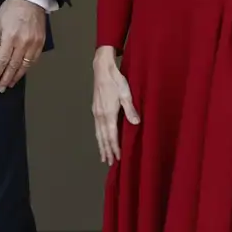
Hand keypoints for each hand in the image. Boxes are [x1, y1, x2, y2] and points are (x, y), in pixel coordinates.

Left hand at [0, 0, 45, 91]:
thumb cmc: (11, 9)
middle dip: (6, 78)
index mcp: (9, 37)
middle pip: (13, 65)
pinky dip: (27, 68)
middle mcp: (22, 42)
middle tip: (1, 88)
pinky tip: (22, 72)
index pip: (2, 60)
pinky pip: (34, 59)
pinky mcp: (40, 42)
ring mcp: (33, 43)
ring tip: (11, 84)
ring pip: (25, 65)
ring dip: (17, 76)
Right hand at [92, 46, 139, 165]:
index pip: (111, 135)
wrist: (102, 69)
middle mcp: (100, 115)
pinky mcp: (95, 109)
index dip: (115, 148)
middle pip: (103, 137)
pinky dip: (99, 137)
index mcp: (108, 113)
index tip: (117, 158)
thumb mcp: (126, 93)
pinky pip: (97, 128)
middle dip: (106, 150)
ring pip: (98, 134)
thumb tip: (136, 123)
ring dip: (101, 146)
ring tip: (103, 156)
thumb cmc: (116, 80)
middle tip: (109, 163)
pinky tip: (101, 139)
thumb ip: (130, 109)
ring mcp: (96, 112)